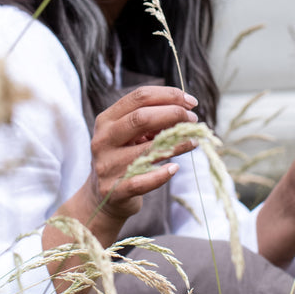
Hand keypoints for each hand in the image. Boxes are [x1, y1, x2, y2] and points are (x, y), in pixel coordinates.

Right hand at [89, 85, 198, 224]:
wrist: (101, 198)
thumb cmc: (123, 159)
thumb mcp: (130, 136)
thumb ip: (151, 122)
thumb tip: (184, 110)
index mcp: (107, 120)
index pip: (139, 97)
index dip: (168, 95)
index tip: (190, 102)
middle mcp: (103, 140)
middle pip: (141, 118)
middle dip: (173, 114)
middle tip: (193, 120)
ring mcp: (106, 166)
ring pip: (146, 149)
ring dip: (176, 143)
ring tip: (193, 141)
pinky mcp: (114, 190)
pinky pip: (142, 181)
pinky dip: (162, 175)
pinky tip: (174, 168)